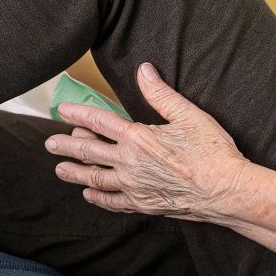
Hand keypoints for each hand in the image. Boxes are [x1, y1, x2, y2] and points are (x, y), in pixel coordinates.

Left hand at [46, 62, 249, 221]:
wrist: (226, 192)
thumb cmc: (212, 152)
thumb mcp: (188, 115)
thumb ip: (161, 94)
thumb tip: (143, 70)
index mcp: (138, 138)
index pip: (99, 121)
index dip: (78, 113)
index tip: (61, 110)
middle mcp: (130, 164)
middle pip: (89, 152)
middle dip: (67, 145)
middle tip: (49, 143)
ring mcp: (135, 187)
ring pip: (95, 179)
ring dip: (76, 173)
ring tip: (60, 170)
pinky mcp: (144, 205)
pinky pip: (113, 202)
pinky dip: (98, 197)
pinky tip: (90, 194)